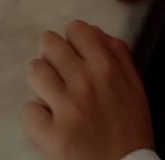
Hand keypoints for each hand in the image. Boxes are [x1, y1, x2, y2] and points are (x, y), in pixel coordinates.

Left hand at [23, 21, 154, 159]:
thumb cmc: (131, 130)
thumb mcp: (135, 86)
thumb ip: (118, 54)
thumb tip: (94, 32)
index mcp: (107, 67)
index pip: (76, 29)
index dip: (73, 41)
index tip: (74, 54)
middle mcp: (85, 82)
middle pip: (49, 44)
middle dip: (52, 56)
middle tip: (59, 72)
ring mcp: (67, 108)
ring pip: (35, 71)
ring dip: (41, 82)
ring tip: (51, 94)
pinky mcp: (52, 135)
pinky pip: (28, 110)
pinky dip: (36, 116)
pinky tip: (49, 120)